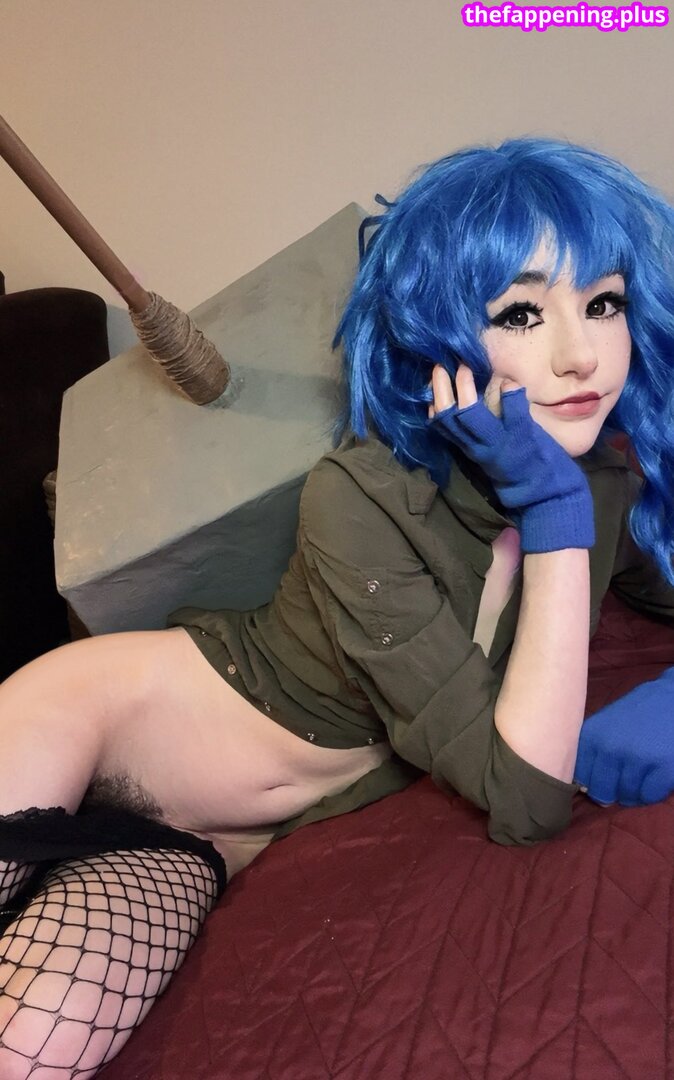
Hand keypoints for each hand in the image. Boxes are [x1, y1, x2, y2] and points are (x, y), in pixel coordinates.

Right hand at [427, 363, 594, 553]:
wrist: (550, 499)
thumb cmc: (523, 473)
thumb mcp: (494, 455)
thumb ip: (483, 434)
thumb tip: (473, 406)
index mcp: (472, 451)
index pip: (444, 427)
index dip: (435, 405)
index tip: (432, 386)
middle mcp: (479, 448)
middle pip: (449, 419)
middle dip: (442, 391)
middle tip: (439, 366)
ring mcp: (499, 444)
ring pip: (471, 417)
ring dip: (466, 391)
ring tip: (464, 368)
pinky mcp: (522, 440)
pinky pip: (513, 416)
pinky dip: (510, 398)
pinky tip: (509, 383)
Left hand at [574, 667, 673, 807]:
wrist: (672, 698)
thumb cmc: (637, 711)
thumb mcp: (605, 723)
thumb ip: (593, 750)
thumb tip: (584, 787)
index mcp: (593, 736)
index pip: (581, 777)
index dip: (591, 785)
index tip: (601, 781)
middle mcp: (611, 748)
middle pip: (602, 792)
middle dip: (611, 794)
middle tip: (621, 786)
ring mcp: (638, 759)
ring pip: (627, 796)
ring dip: (633, 794)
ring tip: (640, 778)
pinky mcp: (664, 768)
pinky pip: (650, 796)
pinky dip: (651, 793)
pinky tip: (654, 779)